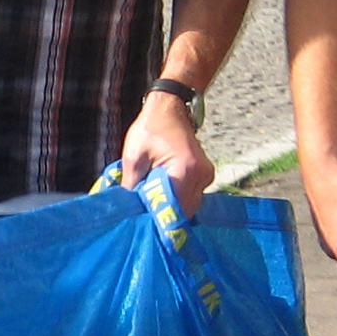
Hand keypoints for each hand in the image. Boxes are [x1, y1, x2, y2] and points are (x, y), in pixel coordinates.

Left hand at [116, 91, 213, 213]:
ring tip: (152, 204)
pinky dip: (177, 199)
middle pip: (184, 211)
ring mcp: (206, 176)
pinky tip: (162, 193)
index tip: (144, 227)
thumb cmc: (150, 129)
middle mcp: (201, 176)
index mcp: (185, 170)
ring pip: (189, 206)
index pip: (174, 209)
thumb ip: (132, 187)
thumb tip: (130, 212)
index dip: (158, 220)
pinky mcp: (204, 175)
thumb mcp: (133, 158)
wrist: (169, 108)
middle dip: (164, 215)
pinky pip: (191, 196)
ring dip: (171, 207)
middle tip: (144, 217)